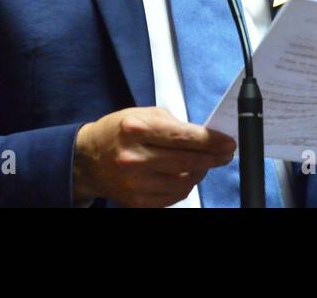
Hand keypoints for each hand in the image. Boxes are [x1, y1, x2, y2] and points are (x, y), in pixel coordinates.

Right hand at [72, 107, 236, 207]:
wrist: (88, 160)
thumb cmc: (118, 131)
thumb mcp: (142, 114)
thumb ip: (173, 124)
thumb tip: (205, 137)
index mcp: (136, 129)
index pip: (183, 137)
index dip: (211, 141)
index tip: (228, 142)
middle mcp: (134, 158)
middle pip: (187, 161)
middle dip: (212, 157)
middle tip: (225, 153)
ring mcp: (135, 183)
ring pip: (184, 182)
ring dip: (200, 172)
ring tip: (204, 162)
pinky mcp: (137, 201)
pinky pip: (173, 197)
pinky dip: (186, 186)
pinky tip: (188, 175)